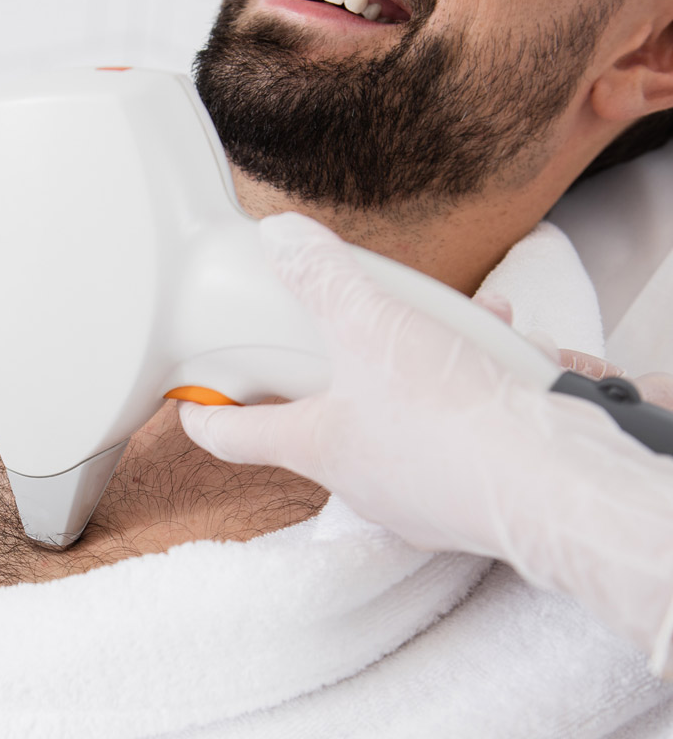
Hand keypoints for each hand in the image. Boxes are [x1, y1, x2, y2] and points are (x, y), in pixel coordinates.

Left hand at [178, 213, 672, 673]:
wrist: (550, 484)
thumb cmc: (452, 419)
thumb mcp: (375, 326)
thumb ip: (323, 280)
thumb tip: (280, 241)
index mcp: (316, 445)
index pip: (233, 435)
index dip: (202, 411)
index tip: (189, 400)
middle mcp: (358, 480)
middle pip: (317, 421)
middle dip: (328, 370)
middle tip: (335, 333)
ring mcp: (413, 496)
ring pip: (392, 421)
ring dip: (411, 369)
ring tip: (449, 327)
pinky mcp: (466, 497)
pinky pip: (450, 433)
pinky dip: (464, 391)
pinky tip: (496, 354)